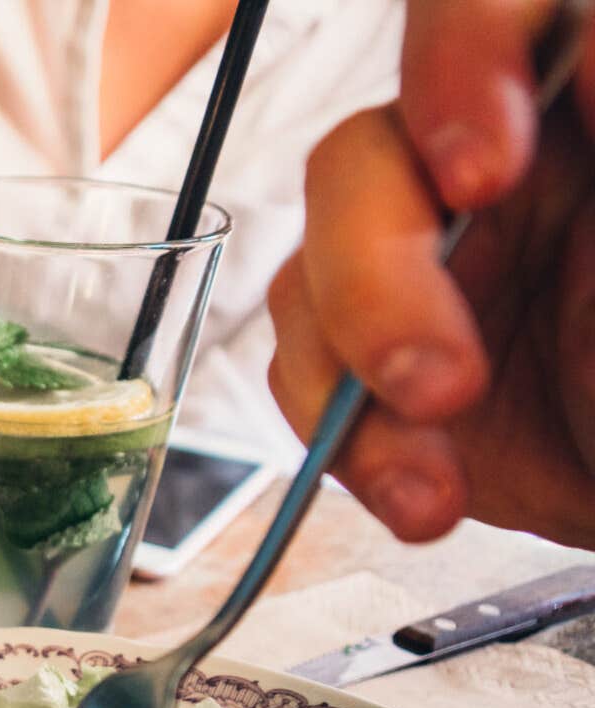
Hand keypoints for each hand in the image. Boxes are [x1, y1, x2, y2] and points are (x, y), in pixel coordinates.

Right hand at [266, 0, 594, 546]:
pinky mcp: (383, 356)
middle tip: (440, 365)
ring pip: (319, 274)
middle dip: (383, 268)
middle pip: (370, 159)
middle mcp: (498, 163)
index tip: (481, 172)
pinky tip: (423, 487)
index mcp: (585, 96)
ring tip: (434, 445)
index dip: (459, 67)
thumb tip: (594, 56)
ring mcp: (431, 261)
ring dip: (362, 373)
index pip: (494, 17)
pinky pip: (314, 377)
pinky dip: (352, 440)